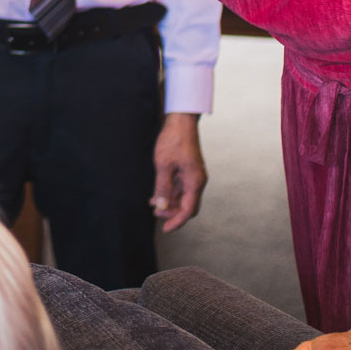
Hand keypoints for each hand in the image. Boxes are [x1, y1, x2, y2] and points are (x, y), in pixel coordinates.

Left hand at [151, 112, 206, 231]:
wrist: (181, 121)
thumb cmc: (173, 140)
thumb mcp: (163, 165)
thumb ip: (162, 188)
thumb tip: (160, 206)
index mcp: (195, 182)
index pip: (188, 210)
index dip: (176, 221)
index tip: (165, 229)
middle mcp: (197, 181)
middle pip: (187, 206)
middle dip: (172, 212)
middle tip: (155, 213)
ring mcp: (194, 175)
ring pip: (183, 197)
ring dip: (169, 202)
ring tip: (153, 204)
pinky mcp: (189, 170)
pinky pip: (181, 187)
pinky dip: (170, 192)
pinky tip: (157, 193)